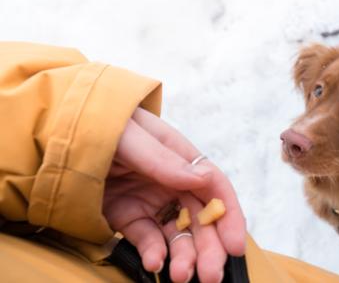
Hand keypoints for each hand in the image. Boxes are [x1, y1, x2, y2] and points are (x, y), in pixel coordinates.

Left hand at [103, 108, 245, 282]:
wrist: (53, 128)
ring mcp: (150, 200)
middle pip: (201, 218)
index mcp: (180, 157)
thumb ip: (163, 159)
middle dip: (210, 248)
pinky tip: (154, 263)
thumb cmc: (97, 121)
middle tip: (210, 276)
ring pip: (178, 234)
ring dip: (184, 256)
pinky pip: (146, 239)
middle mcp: (171, 181)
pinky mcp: (127, 216)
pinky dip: (153, 253)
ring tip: (180, 275)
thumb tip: (201, 178)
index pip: (214, 187)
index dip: (230, 216)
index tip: (235, 245)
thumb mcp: (130, 136)